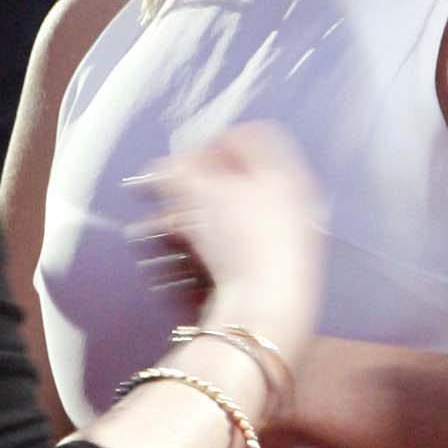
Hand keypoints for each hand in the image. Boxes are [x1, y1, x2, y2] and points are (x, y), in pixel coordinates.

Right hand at [133, 122, 324, 375]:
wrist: (264, 310)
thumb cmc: (247, 247)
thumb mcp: (200, 192)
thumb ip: (175, 170)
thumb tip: (161, 168)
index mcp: (286, 173)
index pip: (248, 137)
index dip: (208, 143)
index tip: (182, 160)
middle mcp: (290, 204)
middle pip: (233, 182)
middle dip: (188, 188)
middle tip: (160, 194)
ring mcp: (282, 241)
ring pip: (227, 218)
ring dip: (187, 219)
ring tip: (157, 230)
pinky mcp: (267, 272)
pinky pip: (231, 248)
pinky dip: (203, 246)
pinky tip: (180, 255)